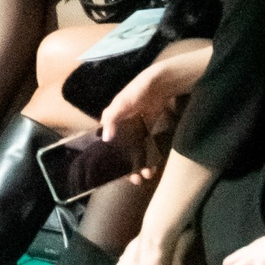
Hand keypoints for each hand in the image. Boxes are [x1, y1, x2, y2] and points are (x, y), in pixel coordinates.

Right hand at [100, 63, 182, 178]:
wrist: (159, 84)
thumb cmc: (137, 91)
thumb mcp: (122, 103)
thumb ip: (112, 118)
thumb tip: (105, 138)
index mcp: (112, 121)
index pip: (108, 144)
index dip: (111, 160)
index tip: (116, 174)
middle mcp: (122, 127)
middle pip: (122, 152)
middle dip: (127, 167)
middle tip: (135, 180)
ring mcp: (135, 129)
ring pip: (135, 152)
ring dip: (140, 164)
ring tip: (147, 174)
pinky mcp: (147, 129)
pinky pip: (146, 147)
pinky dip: (148, 157)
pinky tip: (153, 165)